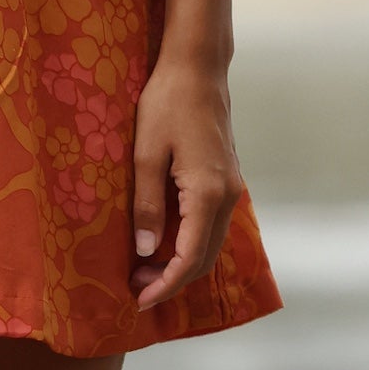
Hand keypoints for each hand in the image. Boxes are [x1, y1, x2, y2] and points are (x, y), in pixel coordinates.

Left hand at [128, 47, 244, 312]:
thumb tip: (147, 252)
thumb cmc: (167, 103)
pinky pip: (212, 225)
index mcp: (208, 193)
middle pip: (206, 257)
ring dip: (182, 263)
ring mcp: (232, 188)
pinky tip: (166, 242)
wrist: (197, 69)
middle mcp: (228, 196)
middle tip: (136, 288)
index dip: (166, 284)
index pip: (191, 257)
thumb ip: (148, 204)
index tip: (140, 300)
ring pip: (211, 243)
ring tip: (146, 271)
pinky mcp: (227, 179)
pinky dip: (191, 243)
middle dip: (173, 280)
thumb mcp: (146, 152)